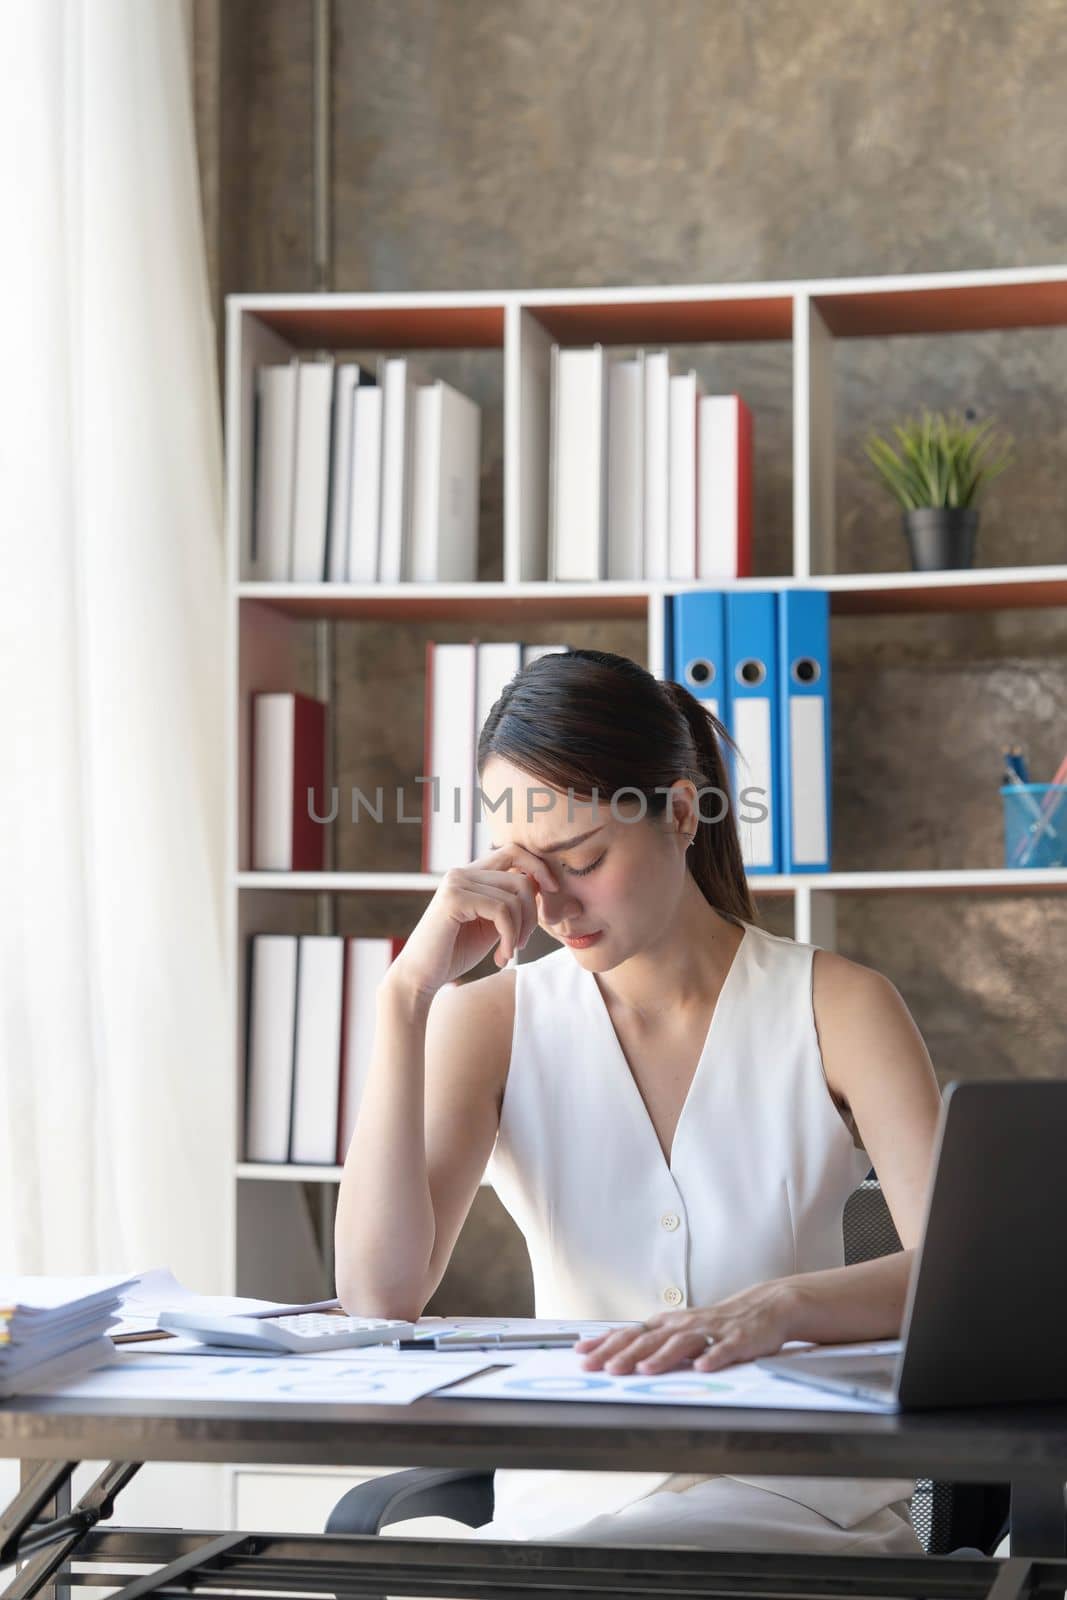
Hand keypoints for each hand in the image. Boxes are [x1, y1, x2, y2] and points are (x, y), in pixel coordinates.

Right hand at [385, 844, 559, 999]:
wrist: (420, 977)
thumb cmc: (455, 952)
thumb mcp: (492, 923)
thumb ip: (511, 902)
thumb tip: (542, 883)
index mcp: (471, 875)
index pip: (514, 851)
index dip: (538, 867)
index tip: (553, 891)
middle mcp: (462, 872)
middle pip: (521, 878)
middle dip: (533, 914)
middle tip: (522, 943)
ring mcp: (456, 883)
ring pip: (515, 897)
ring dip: (520, 931)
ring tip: (508, 953)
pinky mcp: (453, 899)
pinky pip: (502, 910)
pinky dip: (510, 937)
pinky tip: (501, 957)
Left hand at [573, 1281, 795, 1374]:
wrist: (764, 1307)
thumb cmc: (716, 1323)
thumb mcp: (680, 1330)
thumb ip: (653, 1342)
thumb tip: (616, 1354)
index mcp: (668, 1324)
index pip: (630, 1333)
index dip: (606, 1344)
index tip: (582, 1353)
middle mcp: (684, 1325)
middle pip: (650, 1339)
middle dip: (625, 1354)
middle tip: (604, 1369)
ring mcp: (711, 1331)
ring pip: (683, 1344)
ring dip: (663, 1357)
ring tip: (644, 1369)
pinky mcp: (737, 1341)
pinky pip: (724, 1350)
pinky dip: (713, 1358)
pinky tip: (703, 1368)